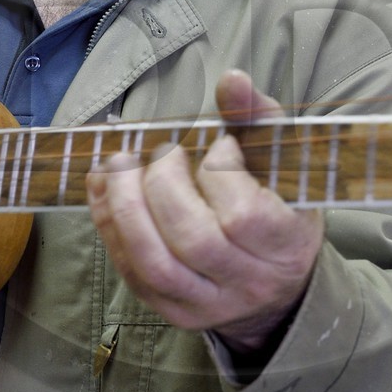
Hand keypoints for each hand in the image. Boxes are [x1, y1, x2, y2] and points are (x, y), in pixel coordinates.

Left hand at [86, 70, 323, 354]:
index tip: (220, 145)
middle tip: (162, 152)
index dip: (220, 173)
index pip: (245, 216)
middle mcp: (247, 283)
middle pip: (194, 240)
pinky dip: (110, 227)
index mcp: (286, 245)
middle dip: (163, 185)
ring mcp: (207, 304)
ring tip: (121, 165)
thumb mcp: (286, 165)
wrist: (279, 290)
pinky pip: (132, 274)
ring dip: (126, 207)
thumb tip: (232, 79)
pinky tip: (105, 189)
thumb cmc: (282, 211)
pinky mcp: (172, 312)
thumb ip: (258, 118)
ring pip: (155, 264)